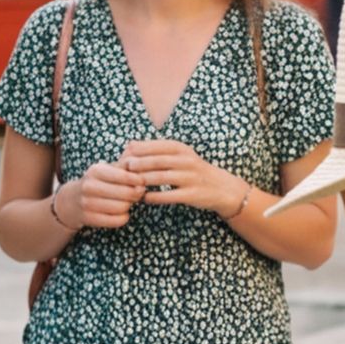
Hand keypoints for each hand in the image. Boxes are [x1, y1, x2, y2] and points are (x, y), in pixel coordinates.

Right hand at [65, 161, 146, 229]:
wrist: (71, 201)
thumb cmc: (97, 182)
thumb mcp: (107, 169)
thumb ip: (125, 166)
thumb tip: (142, 170)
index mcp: (96, 171)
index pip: (125, 176)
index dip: (138, 181)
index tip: (141, 183)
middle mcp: (89, 186)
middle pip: (127, 193)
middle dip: (136, 195)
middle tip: (137, 194)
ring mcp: (87, 203)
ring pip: (122, 208)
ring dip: (129, 206)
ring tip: (126, 202)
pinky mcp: (88, 218)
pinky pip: (117, 221)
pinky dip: (124, 218)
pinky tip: (121, 213)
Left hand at [125, 139, 249, 215]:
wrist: (221, 187)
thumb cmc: (193, 171)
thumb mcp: (179, 155)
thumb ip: (157, 151)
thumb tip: (129, 145)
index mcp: (181, 149)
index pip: (156, 146)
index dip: (139, 150)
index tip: (123, 156)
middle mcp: (186, 161)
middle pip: (157, 161)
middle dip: (138, 164)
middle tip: (123, 169)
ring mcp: (190, 178)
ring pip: (162, 177)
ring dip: (144, 180)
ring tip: (130, 184)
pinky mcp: (192, 194)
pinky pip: (170, 195)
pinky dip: (156, 197)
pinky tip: (145, 198)